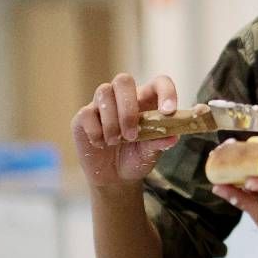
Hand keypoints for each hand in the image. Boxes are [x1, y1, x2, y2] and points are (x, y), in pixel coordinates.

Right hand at [71, 73, 182, 188]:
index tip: (168, 111)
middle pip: (123, 80)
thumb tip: (173, 137)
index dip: (166, 92)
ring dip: (111, 122)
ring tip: (116, 142)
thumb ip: (159, 142)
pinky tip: (101, 144)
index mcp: (147, 100)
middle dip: (128, 108)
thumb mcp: (150, 153)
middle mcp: (124, 97)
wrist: (114, 177)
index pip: (159, 83)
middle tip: (132, 135)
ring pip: (103, 92)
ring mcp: (102, 105)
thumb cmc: (136, 157)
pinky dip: (95, 131)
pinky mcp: (84, 117)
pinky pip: (87, 113)